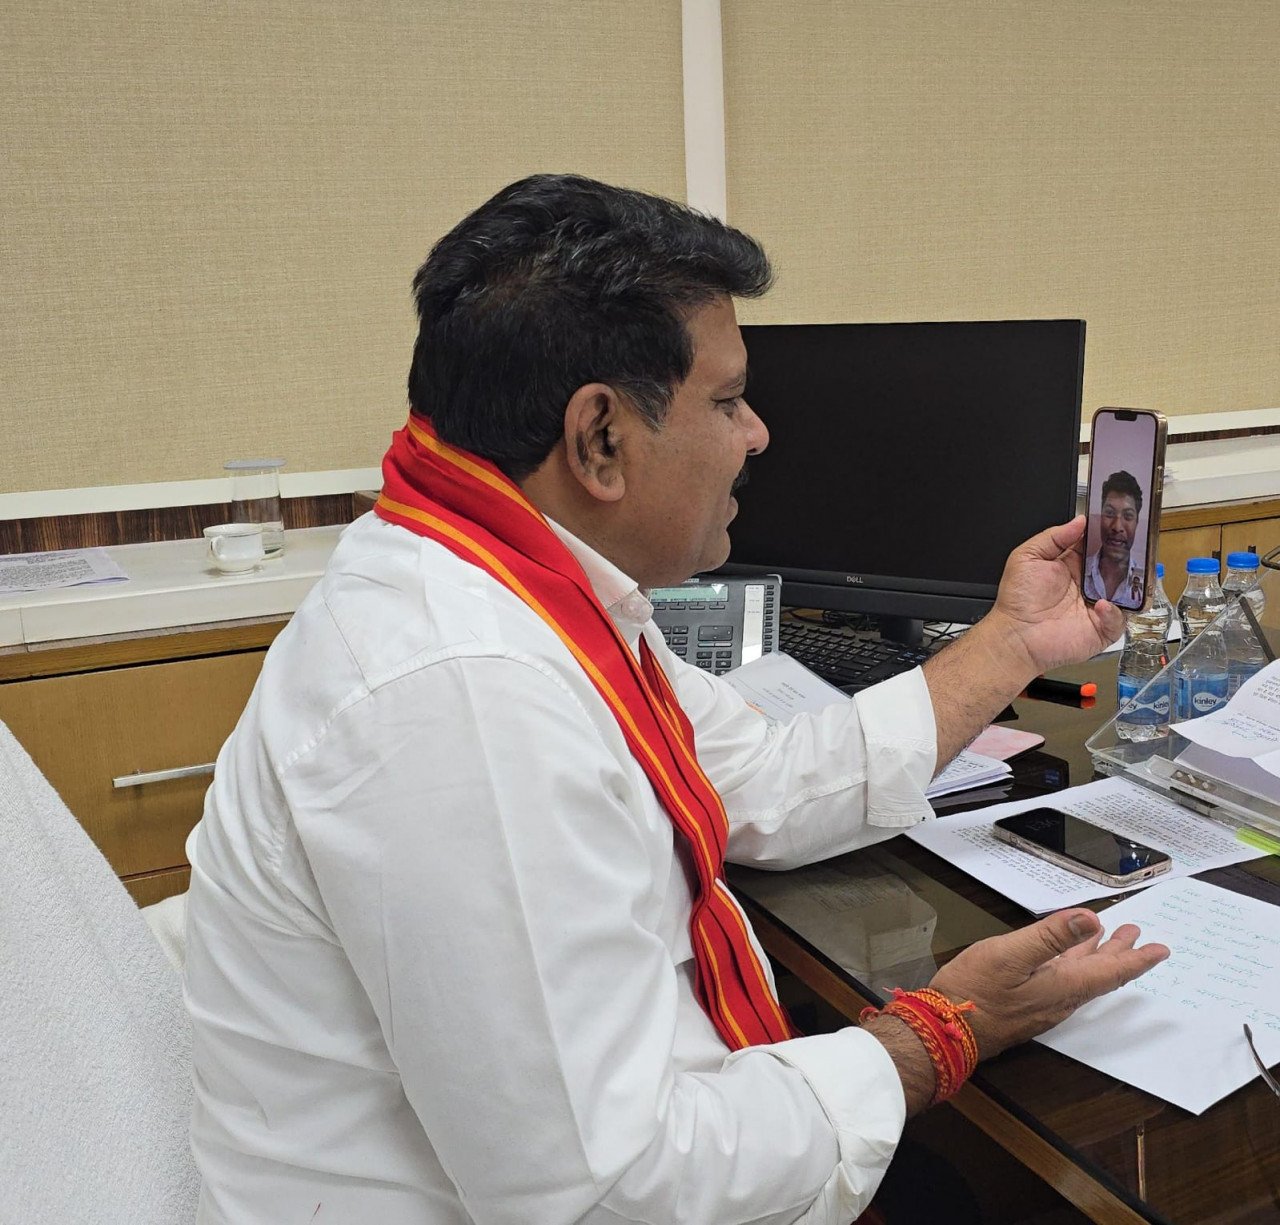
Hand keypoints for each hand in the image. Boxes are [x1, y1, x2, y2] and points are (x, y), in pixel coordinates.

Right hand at [928, 908, 1168, 1059]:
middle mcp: (1060, 998)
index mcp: (1063, 985)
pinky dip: (1074, 963)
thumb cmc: (976, 989)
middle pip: (1099, 975)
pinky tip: (1066, 957)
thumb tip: (1092, 918)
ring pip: (1081, 978)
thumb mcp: (1010, 954)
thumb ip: (1050, 937)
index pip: (1111, 972)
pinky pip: (1063, 981)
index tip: (1161, 950)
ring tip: (1106, 937)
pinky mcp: (1027, 1007)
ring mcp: (1043, 1004)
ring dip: (1097, 956)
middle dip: (1119, 953)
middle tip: (1136, 934)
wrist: (945, 1029)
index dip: (1137, 959)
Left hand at [987, 516, 1125, 674]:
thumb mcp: (1028, 557)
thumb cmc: (1017, 600)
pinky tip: (1102, 605)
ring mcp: (1096, 606)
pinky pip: (1119, 619)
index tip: (1116, 523)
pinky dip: (1114, 612)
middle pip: (1116, 566)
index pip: (1097, 546)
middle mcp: (1087, 584)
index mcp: (1072, 565)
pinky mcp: (1101, 628)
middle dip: (1124, 556)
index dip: (1107, 535)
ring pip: (1125, 592)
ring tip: (1122, 576)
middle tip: (1128, 547)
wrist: (1015, 635)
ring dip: (1127, 584)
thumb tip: (1079, 520)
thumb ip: (1053, 537)